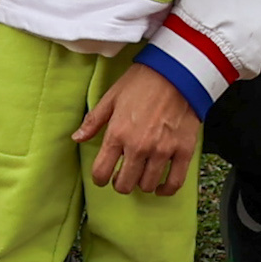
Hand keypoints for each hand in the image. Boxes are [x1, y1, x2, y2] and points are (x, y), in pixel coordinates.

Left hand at [72, 65, 202, 197]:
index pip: (101, 172)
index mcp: (117, 134)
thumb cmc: (142, 82)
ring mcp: (162, 151)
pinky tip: (160, 187)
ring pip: (147, 185)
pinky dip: (166, 189)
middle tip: (122, 175)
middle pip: (124, 184)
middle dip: (120, 183)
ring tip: (141, 175)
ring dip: (141, 184)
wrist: (176, 72)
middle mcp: (138, 147)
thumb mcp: (111, 97)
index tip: (103, 176)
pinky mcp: (183, 151)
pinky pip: (174, 182)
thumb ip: (93, 121)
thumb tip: (77, 138)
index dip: (99, 178)